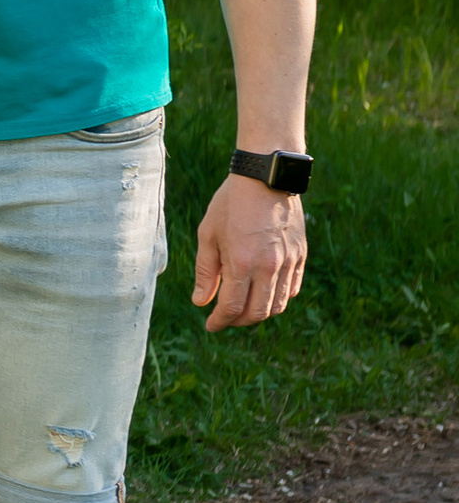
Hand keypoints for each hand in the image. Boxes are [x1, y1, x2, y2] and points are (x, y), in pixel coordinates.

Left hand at [192, 174, 306, 332]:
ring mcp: (288, 262)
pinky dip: (278, 298)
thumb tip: (201, 302)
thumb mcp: (208, 234)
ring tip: (243, 307)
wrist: (266, 177)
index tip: (211, 325)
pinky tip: (264, 293)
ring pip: (278, 305)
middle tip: (225, 317)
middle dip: (238, 321)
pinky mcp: (300, 255)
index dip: (220, 321)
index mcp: (242, 263)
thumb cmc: (231, 203)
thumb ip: (205, 271)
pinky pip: (292, 288)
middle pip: (257, 313)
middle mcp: (268, 267)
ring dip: (259, 313)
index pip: (232, 307)